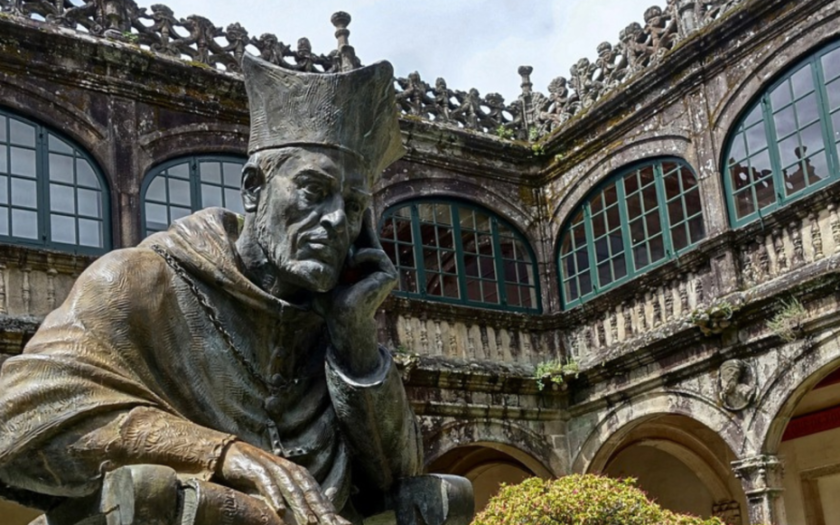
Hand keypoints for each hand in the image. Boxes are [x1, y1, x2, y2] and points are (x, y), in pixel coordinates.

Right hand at [216, 441, 349, 524]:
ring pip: (291, 488)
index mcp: (297, 474)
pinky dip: (274, 496)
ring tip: (309, 522)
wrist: (229, 455)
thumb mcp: (278, 486)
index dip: (327, 508)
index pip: (316, 493)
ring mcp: (273, 467)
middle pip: (308, 490)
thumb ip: (295, 496)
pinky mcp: (256, 468)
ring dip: (301, 506)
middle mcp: (288, 469)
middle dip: (320, 509)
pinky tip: (279, 510)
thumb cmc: (256, 474)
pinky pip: (267, 483)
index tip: (337, 524)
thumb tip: (313, 514)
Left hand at [314, 210, 396, 374]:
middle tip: (361, 203)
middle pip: (368, 238)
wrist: (341, 319)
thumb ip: (320, 266)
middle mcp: (375, 267)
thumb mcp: (323, 278)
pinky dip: (362, 256)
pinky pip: (374, 253)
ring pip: (369, 245)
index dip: (358, 226)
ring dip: (354, 251)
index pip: (359, 242)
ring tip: (346, 264)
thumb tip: (300, 254)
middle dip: (363, 221)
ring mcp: (384, 270)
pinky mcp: (390, 274)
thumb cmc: (330, 304)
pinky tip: (353, 264)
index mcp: (361, 268)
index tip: (356, 209)